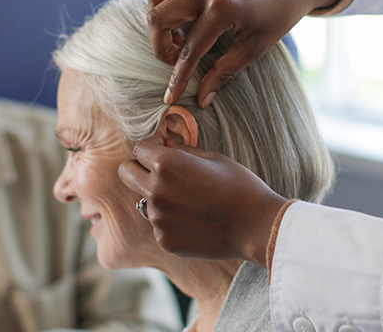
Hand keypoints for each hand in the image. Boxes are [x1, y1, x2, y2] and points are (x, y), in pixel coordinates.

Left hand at [118, 138, 288, 265]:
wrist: (256, 225)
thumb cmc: (239, 185)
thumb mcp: (212, 157)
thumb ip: (180, 150)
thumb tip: (164, 143)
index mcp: (166, 164)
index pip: (138, 149)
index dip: (151, 149)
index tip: (162, 153)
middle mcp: (155, 190)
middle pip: (126, 172)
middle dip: (139, 169)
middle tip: (161, 174)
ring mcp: (158, 218)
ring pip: (144, 201)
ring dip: (158, 198)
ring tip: (190, 202)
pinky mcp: (164, 240)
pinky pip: (158, 225)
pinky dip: (171, 222)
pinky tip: (195, 221)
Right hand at [148, 0, 345, 106]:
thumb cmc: (279, 14)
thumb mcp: (255, 48)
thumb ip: (224, 73)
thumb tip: (202, 98)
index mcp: (222, 9)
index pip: (189, 50)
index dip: (177, 77)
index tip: (170, 97)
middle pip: (158, 18)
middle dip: (160, 47)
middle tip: (177, 60)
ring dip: (159, 22)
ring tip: (180, 38)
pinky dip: (164, 2)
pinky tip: (181, 19)